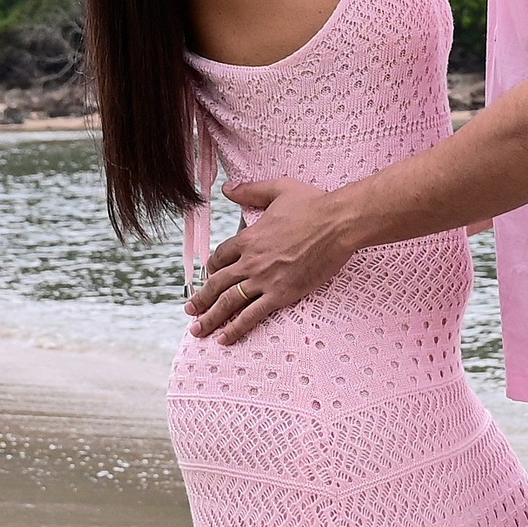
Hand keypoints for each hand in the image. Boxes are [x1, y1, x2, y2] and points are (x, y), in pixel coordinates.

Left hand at [184, 176, 351, 344]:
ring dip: (210, 317)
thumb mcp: (278, 189)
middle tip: (190, 311)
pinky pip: (252, 315)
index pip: (220, 257)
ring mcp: (264, 279)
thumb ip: (251, 190)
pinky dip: (236, 328)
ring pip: (229, 302)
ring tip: (198, 330)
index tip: (209, 277)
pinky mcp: (281, 294)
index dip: (212, 268)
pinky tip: (224, 338)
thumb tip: (228, 188)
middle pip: (217, 284)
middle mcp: (250, 261)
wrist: (338, 223)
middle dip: (200, 299)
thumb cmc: (313, 204)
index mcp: (248, 238)